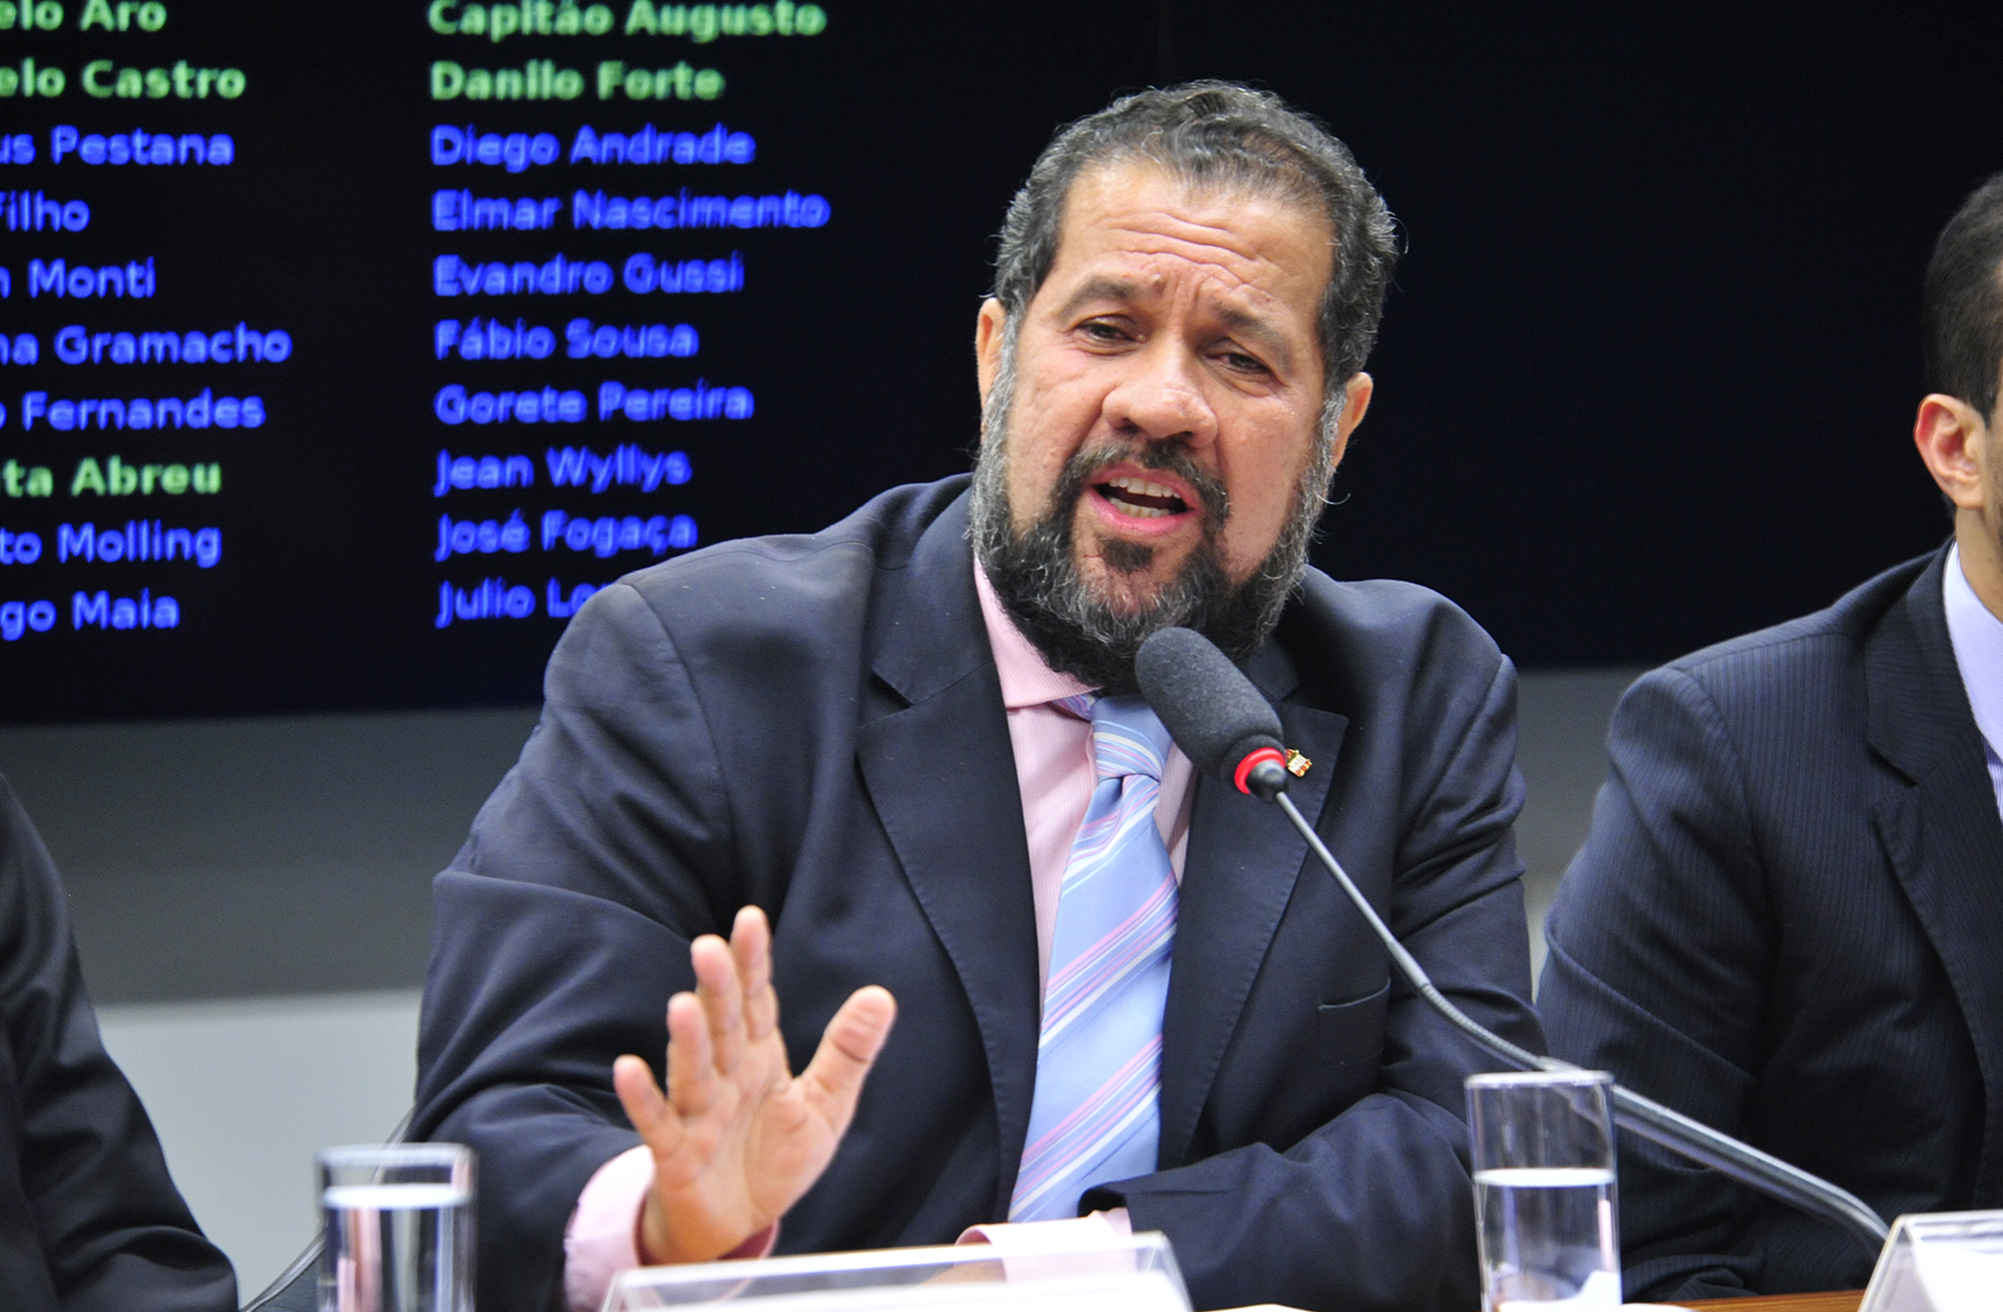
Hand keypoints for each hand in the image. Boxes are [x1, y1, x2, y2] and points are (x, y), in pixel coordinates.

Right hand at [613, 905, 896, 1264]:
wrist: (739, 1223)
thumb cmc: (775, 1157)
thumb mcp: (825, 1104)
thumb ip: (847, 1051)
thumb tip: (880, 995)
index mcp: (760, 1056)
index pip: (756, 1001)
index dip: (753, 963)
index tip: (750, 919)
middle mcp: (725, 1075)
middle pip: (721, 1026)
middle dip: (717, 989)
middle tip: (709, 946)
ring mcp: (698, 1112)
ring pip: (691, 1069)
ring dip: (686, 1039)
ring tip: (681, 1004)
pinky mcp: (677, 1153)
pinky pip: (658, 1124)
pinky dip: (643, 1099)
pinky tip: (629, 1069)